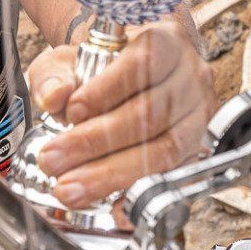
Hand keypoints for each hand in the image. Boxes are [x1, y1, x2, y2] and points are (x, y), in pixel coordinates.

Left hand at [25, 16, 216, 208]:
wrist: (138, 75)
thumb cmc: (107, 65)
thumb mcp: (73, 57)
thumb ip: (56, 74)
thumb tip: (53, 97)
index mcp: (167, 42)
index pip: (145, 61)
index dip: (108, 89)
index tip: (72, 110)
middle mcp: (190, 80)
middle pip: (150, 113)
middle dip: (96, 142)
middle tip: (54, 159)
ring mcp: (197, 119)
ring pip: (163, 150)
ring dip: (112, 174)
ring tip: (70, 187)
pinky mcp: (195, 154)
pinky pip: (172, 179)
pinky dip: (140, 196)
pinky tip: (112, 207)